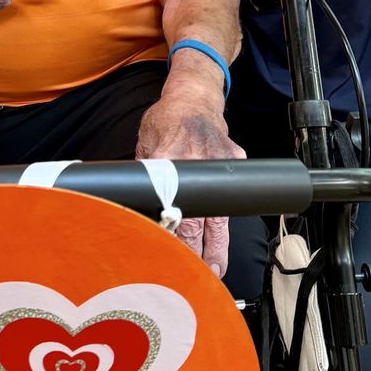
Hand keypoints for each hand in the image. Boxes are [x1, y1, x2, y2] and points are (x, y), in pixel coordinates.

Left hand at [137, 83, 243, 279]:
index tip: (170, 256)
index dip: (172, 236)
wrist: (195, 96)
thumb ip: (144, 174)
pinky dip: (224, 216)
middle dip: (199, 252)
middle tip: (199, 274)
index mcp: (168, 159)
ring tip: (215, 267)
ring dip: (218, 245)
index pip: (172, 208)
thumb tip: (135, 205)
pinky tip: (219, 237)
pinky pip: (230, 195)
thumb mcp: (145, 144)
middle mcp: (197, 164)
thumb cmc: (166, 120)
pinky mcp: (235, 162)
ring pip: (222, 215)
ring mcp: (220, 164)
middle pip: (201, 220)